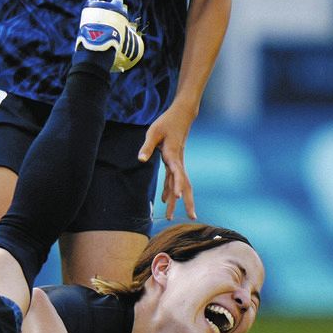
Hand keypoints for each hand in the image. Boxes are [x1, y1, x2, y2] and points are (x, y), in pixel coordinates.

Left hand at [138, 103, 196, 220]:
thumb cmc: (166, 122)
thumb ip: (147, 146)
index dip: (178, 185)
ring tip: (171, 216)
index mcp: (173, 154)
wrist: (181, 115)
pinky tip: (164, 199)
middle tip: (191, 217)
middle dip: (188, 201)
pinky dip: (169, 190)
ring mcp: (178, 162)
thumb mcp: (153, 132)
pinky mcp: (175, 161)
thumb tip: (141, 159)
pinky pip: (173, 179)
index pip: (177, 172)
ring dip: (177, 200)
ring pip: (180, 184)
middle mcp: (178, 161)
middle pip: (185, 184)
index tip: (179, 196)